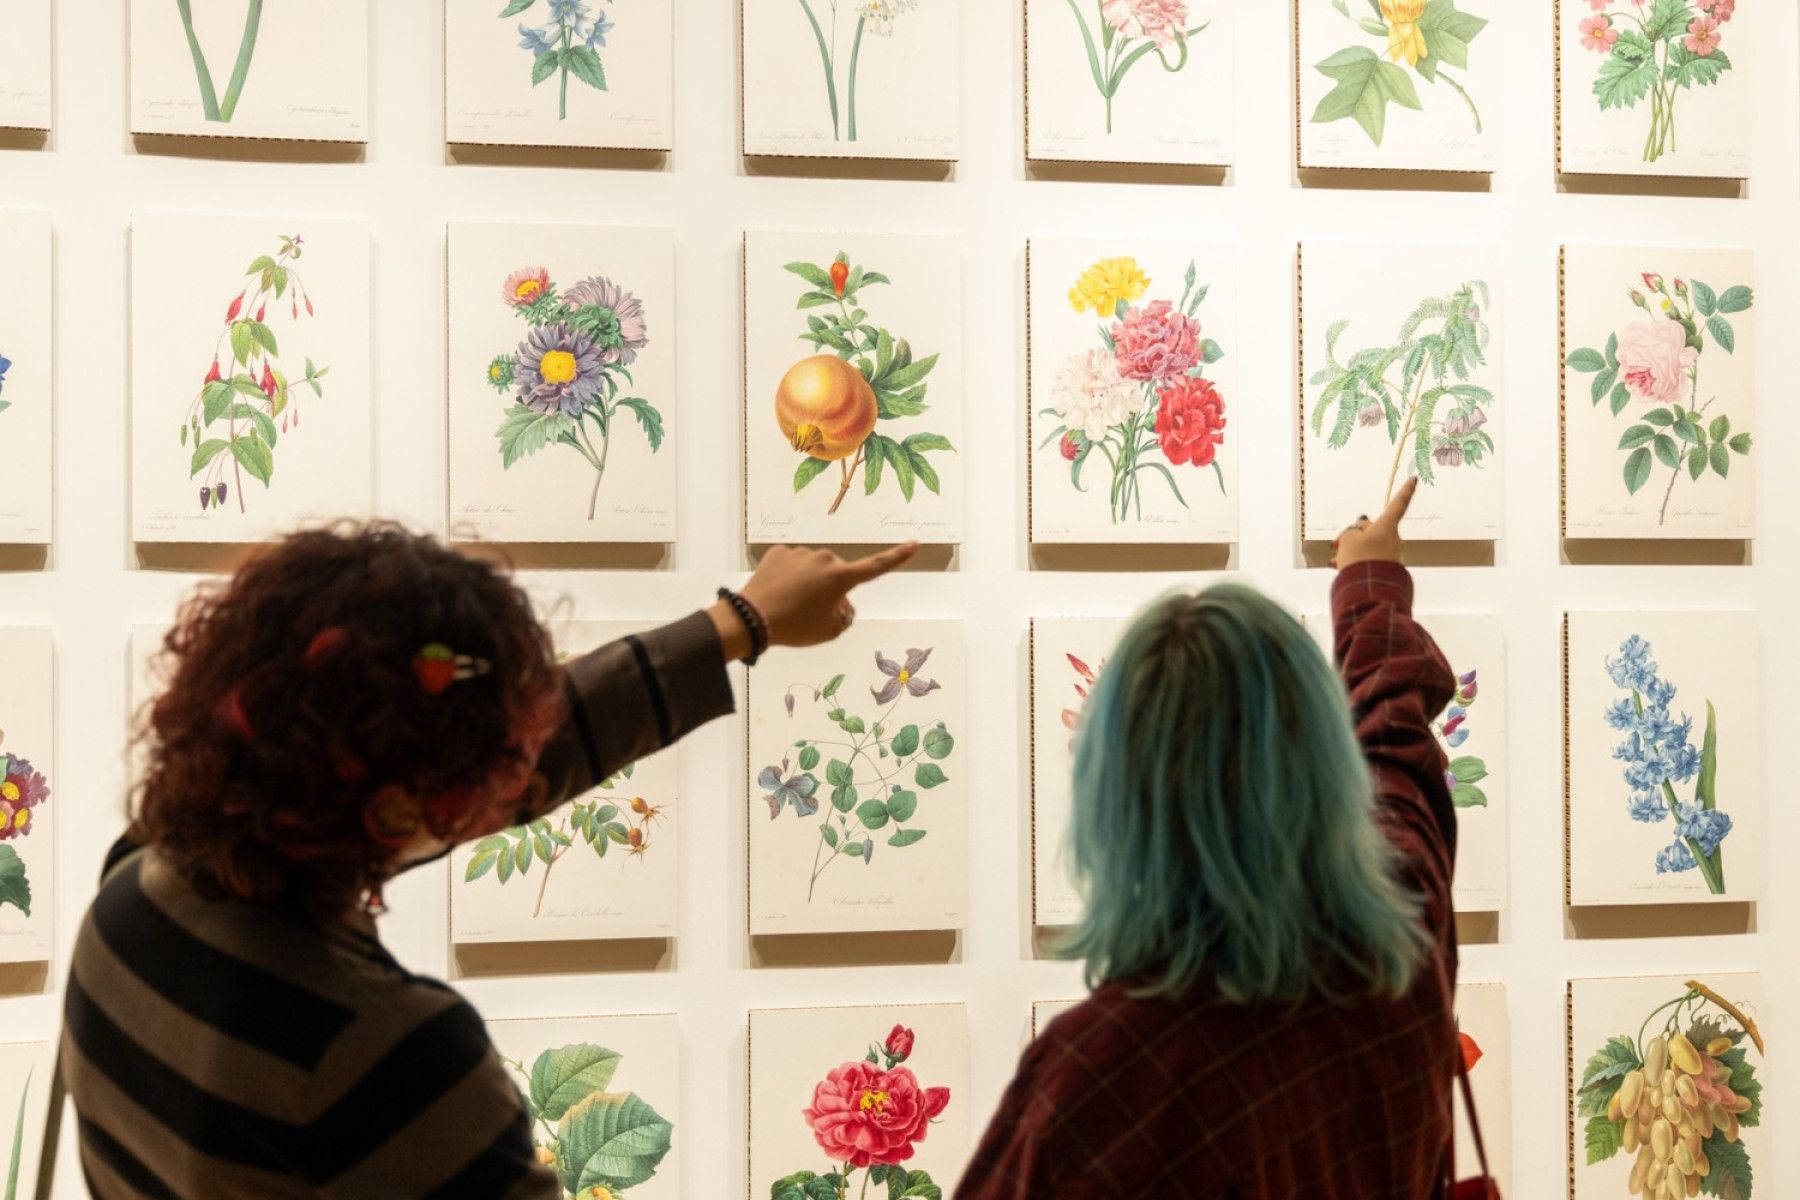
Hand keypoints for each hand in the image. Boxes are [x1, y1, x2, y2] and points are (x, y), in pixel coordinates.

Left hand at [714, 543, 920, 658]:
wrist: (751, 618)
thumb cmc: (795, 628)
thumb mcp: (828, 632)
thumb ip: (843, 616)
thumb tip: (842, 604)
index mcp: (841, 578)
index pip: (876, 567)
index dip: (898, 557)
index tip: (915, 543)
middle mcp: (825, 559)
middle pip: (837, 574)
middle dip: (832, 588)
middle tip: (813, 612)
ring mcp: (800, 553)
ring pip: (813, 568)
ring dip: (809, 582)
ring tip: (791, 604)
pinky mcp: (779, 552)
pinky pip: (792, 564)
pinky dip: (789, 577)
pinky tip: (778, 592)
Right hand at [1332, 477, 1417, 569]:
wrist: (1369, 592)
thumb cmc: (1359, 560)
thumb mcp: (1348, 540)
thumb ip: (1352, 531)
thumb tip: (1357, 534)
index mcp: (1387, 527)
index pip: (1399, 504)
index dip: (1406, 490)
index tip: (1415, 479)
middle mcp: (1394, 539)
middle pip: (1373, 529)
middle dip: (1354, 535)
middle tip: (1335, 544)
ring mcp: (1392, 555)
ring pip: (1369, 547)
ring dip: (1353, 551)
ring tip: (1335, 562)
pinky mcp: (1387, 570)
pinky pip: (1371, 560)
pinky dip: (1358, 561)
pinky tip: (1341, 568)